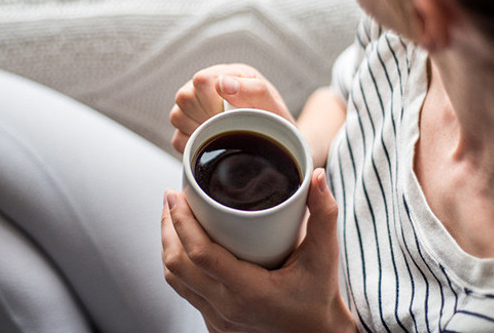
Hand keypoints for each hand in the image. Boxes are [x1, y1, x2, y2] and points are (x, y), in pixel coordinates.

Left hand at [161, 168, 356, 332]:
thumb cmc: (319, 295)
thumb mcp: (325, 255)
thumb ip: (324, 214)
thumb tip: (317, 176)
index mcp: (249, 290)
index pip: (200, 254)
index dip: (182, 222)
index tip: (175, 196)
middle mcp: (227, 307)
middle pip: (178, 264)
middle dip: (168, 227)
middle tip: (172, 199)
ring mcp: (218, 319)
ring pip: (175, 279)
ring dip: (169, 245)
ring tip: (173, 217)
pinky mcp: (216, 323)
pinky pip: (185, 291)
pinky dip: (179, 265)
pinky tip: (186, 245)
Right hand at [169, 64, 293, 153]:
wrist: (278, 140)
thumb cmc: (275, 120)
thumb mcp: (272, 104)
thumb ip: (253, 89)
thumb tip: (223, 83)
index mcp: (228, 74)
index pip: (201, 81)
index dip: (213, 102)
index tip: (230, 115)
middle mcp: (208, 87)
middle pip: (184, 97)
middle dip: (206, 117)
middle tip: (227, 126)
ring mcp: (195, 107)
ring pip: (177, 116)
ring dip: (199, 130)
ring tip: (222, 133)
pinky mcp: (189, 128)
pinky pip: (177, 138)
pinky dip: (193, 145)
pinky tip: (212, 143)